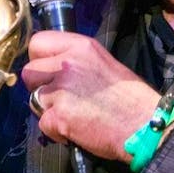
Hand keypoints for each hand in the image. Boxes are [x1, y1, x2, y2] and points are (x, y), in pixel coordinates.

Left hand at [21, 30, 159, 161]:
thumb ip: (74, 60)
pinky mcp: (58, 116)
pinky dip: (56, 130)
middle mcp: (67, 64)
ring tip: (71, 113)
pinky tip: (74, 129)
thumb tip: (53, 65)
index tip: (48, 71)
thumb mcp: (102, 62)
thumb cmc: (129, 97)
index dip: (39, 59)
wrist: (144, 125)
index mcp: (80, 47)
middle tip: (59, 96)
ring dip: (47, 109)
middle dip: (39, 85)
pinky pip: (43, 123)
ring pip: (33, 98)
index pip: (37, 42)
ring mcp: (61, 90)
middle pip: (29, 72)